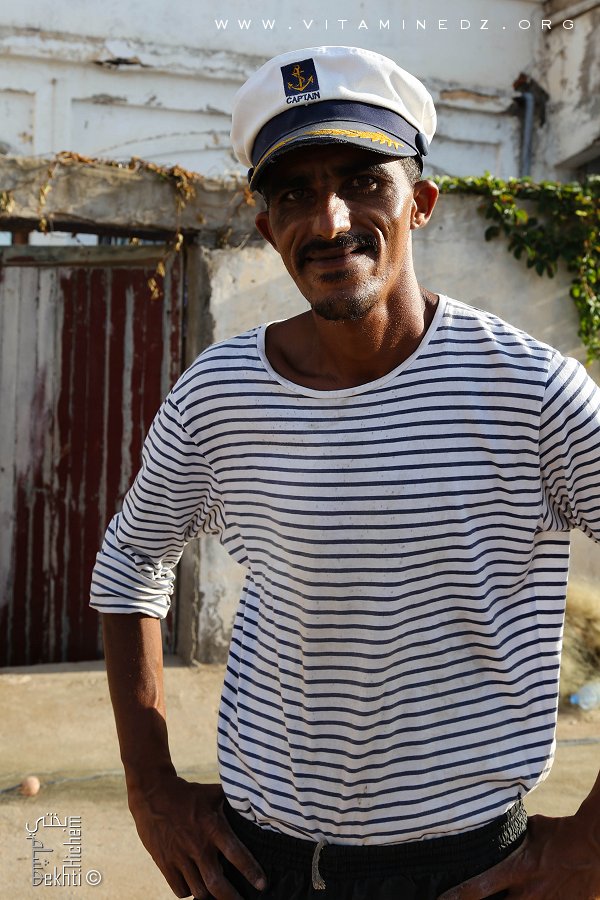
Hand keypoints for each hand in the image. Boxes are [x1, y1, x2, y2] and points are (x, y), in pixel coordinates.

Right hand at [127, 777, 266, 898]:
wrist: (153, 793)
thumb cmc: (187, 793)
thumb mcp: (212, 794)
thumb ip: (232, 802)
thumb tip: (253, 800)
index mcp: (213, 827)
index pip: (236, 854)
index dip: (251, 871)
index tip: (262, 884)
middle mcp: (198, 846)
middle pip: (217, 884)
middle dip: (231, 898)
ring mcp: (180, 857)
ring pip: (199, 891)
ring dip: (210, 895)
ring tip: (218, 893)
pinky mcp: (165, 863)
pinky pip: (180, 890)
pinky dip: (189, 891)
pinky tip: (195, 885)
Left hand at [438, 813, 599, 898]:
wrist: (596, 848)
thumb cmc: (561, 833)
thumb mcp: (531, 829)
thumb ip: (510, 835)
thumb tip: (493, 827)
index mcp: (517, 870)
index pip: (478, 888)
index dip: (456, 898)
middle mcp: (528, 894)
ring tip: (503, 899)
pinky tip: (525, 899)